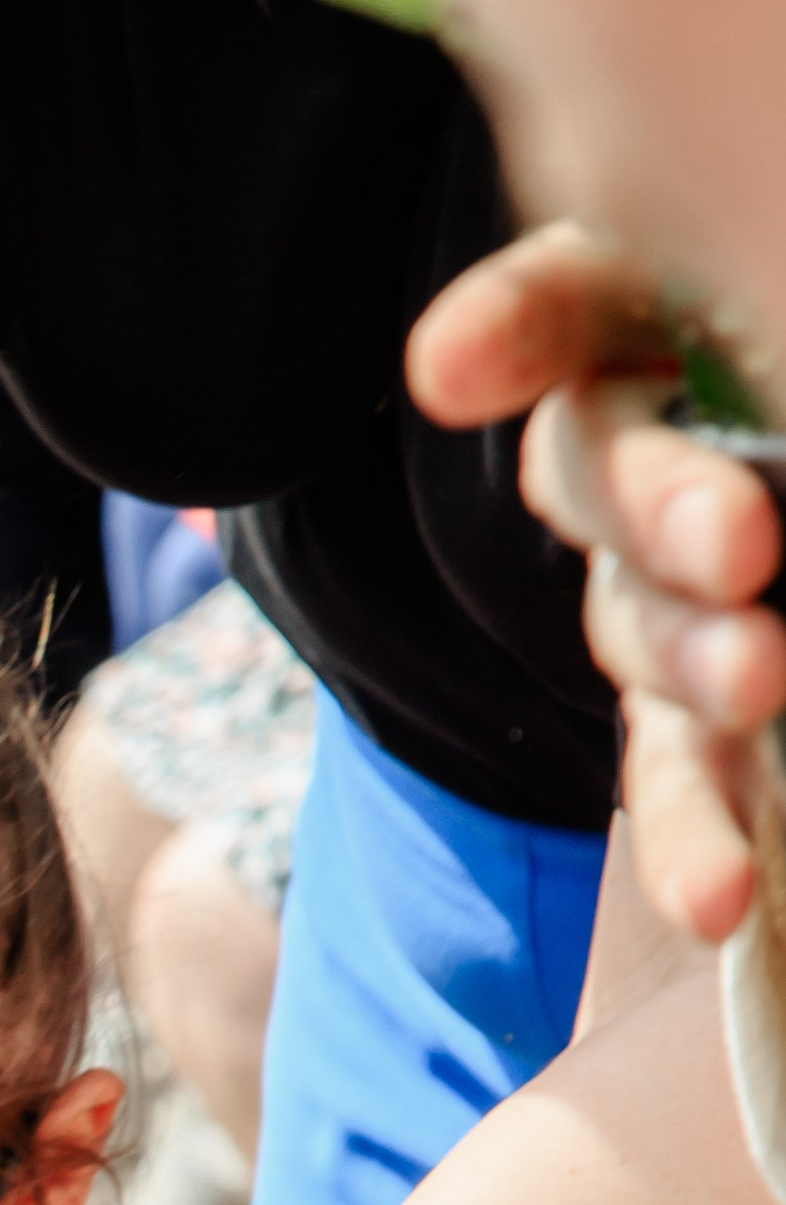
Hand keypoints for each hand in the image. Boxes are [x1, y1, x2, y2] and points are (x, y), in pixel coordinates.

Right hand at [409, 222, 785, 941]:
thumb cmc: (772, 372)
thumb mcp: (766, 334)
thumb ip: (712, 356)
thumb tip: (692, 454)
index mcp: (661, 324)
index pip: (563, 305)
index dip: (508, 332)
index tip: (451, 374)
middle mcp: (643, 456)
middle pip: (603, 470)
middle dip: (661, 509)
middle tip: (743, 546)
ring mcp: (656, 593)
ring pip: (639, 626)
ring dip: (690, 662)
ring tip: (761, 686)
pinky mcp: (693, 722)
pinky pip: (677, 777)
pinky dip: (686, 835)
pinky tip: (714, 899)